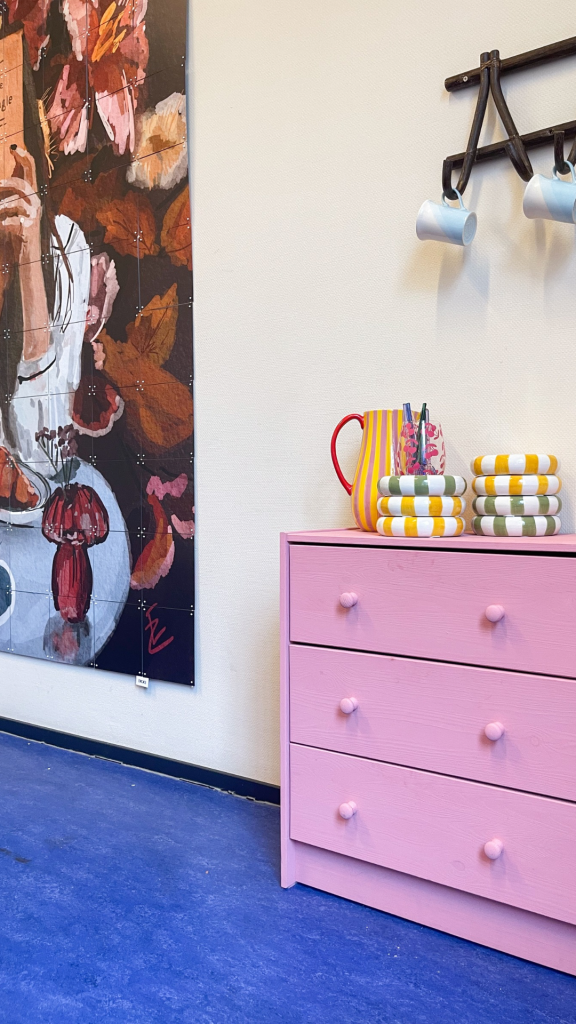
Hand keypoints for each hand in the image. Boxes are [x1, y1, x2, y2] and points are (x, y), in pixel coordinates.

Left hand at [0, 146, 41, 260]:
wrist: (22, 252)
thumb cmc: (13, 226)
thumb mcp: (10, 202)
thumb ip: (9, 186)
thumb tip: (8, 166)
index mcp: (31, 192)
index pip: (32, 170)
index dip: (24, 157)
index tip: (14, 147)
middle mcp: (35, 202)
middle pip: (23, 184)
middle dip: (6, 183)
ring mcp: (33, 216)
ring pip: (15, 203)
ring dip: (1, 206)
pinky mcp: (28, 228)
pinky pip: (11, 220)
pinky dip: (2, 223)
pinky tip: (2, 226)